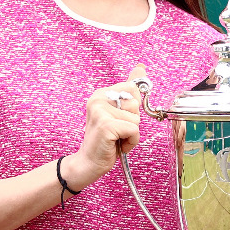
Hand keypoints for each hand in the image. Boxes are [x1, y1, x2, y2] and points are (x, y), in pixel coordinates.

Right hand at [63, 66, 144, 190]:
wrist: (88, 163)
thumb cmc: (106, 140)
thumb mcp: (118, 113)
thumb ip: (129, 90)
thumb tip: (141, 67)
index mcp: (101, 93)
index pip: (132, 88)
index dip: (132, 108)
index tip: (119, 118)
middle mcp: (98, 98)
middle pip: (136, 103)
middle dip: (133, 121)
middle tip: (117, 131)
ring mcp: (100, 111)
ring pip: (136, 118)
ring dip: (131, 133)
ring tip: (116, 138)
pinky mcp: (105, 125)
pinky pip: (134, 130)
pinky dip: (130, 141)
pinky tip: (117, 145)